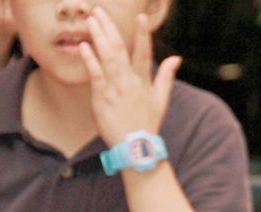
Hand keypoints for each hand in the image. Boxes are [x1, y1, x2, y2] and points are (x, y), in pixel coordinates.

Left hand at [79, 8, 181, 148]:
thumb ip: (166, 76)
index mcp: (144, 81)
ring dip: (98, 38)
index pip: (144, 52)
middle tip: (99, 10)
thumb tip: (176, 58)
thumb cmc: (147, 123)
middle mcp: (130, 82)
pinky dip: (90, 60)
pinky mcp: (102, 98)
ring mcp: (116, 89)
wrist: (136, 148)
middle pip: (119, 50)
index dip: (142, 34)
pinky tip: (84, 46)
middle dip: (109, 28)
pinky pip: (95, 76)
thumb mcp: (161, 100)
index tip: (140, 17)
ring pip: (107, 58)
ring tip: (91, 20)